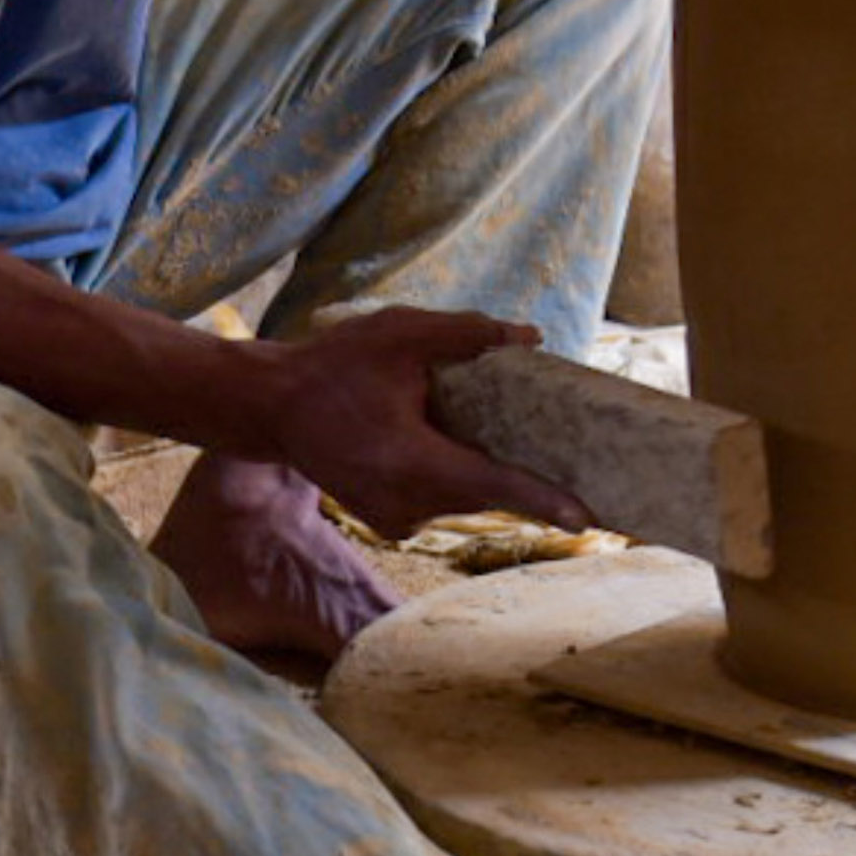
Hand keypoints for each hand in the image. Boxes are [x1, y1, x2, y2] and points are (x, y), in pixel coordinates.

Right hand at [259, 306, 594, 538]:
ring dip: (483, 470)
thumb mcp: (397, 334)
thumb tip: (530, 337)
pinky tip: (449, 444)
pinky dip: (456, 477)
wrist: (271, 407)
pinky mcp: (389, 521)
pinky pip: (441, 502)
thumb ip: (465, 334)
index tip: (584, 517)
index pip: (491, 483)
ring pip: (464, 498)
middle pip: (485, 493)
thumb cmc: (333, 366)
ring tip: (491, 433)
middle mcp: (404, 500)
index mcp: (409, 459)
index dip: (541, 499)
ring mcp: (394, 517)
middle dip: (522, 474)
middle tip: (563, 451)